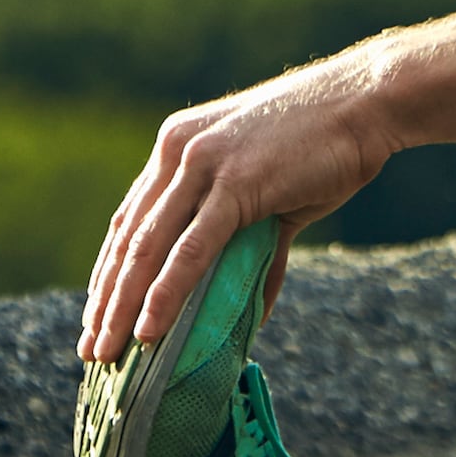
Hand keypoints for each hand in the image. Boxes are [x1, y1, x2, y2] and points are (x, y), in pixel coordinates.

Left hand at [78, 51, 397, 364]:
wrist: (365, 103)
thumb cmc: (324, 145)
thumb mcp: (269, 190)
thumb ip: (249, 244)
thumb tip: (248, 305)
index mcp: (176, 147)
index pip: (129, 221)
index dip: (110, 274)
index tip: (98, 317)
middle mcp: (177, 152)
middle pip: (128, 240)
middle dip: (106, 301)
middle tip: (91, 351)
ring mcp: (202, 165)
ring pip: (148, 249)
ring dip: (123, 307)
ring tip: (109, 353)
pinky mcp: (234, 183)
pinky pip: (191, 250)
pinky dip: (166, 293)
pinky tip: (150, 330)